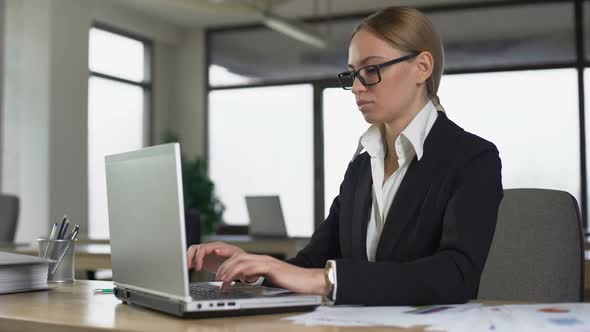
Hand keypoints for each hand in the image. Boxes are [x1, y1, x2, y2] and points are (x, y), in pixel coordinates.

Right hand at [186, 242, 244, 273]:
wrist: (238, 264)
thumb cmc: (238, 259)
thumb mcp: (235, 256)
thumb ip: (226, 252)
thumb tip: (216, 250)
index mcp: (217, 246)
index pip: (203, 248)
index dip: (199, 257)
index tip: (198, 268)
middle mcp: (210, 248)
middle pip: (195, 249)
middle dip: (191, 258)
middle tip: (190, 268)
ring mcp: (207, 252)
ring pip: (193, 252)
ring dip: (189, 259)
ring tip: (188, 268)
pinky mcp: (204, 258)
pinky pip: (194, 258)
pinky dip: (190, 262)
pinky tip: (191, 268)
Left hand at [215, 253, 329, 295]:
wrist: (310, 282)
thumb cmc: (295, 284)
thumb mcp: (274, 282)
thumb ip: (262, 280)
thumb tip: (250, 285)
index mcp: (264, 262)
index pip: (241, 258)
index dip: (228, 262)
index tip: (218, 271)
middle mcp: (264, 259)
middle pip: (238, 257)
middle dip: (224, 266)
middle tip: (216, 278)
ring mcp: (267, 262)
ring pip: (241, 260)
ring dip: (228, 270)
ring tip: (221, 281)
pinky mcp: (270, 268)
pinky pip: (250, 267)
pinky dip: (238, 274)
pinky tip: (234, 281)